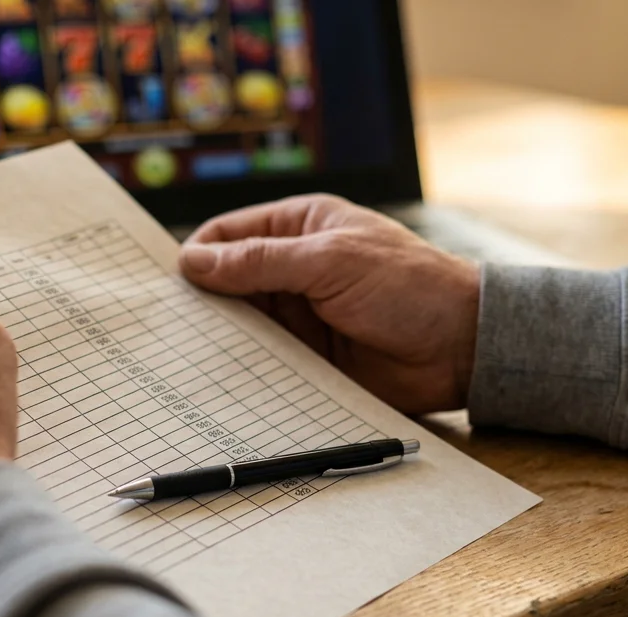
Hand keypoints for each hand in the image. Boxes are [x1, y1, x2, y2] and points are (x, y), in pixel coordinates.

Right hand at [181, 195, 480, 413]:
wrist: (460, 346)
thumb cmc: (409, 286)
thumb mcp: (331, 262)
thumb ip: (261, 262)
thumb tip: (194, 261)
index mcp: (301, 227)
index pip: (231, 234)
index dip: (197, 255)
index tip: (167, 284)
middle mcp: (295, 269)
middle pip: (228, 281)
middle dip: (201, 301)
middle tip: (166, 326)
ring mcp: (301, 314)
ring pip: (242, 324)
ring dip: (220, 337)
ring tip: (184, 355)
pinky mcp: (308, 356)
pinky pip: (264, 361)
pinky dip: (242, 368)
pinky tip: (219, 378)